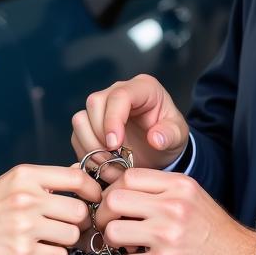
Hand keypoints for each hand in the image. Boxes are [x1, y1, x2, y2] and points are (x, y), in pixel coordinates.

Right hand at [0, 164, 101, 254]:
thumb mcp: (13, 183)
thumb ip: (46, 180)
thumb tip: (80, 174)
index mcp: (25, 176)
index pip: (76, 177)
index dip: (93, 190)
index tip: (94, 198)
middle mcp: (26, 198)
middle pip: (78, 210)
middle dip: (79, 220)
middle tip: (70, 224)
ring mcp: (24, 226)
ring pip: (72, 234)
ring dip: (67, 240)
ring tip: (52, 237)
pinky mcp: (22, 252)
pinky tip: (42, 250)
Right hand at [71, 75, 188, 180]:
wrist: (159, 149)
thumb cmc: (169, 136)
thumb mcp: (178, 136)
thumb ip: (170, 135)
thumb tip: (155, 139)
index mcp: (143, 88)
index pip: (119, 96)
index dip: (113, 120)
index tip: (115, 145)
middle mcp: (118, 92)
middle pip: (95, 103)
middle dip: (101, 135)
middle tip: (114, 159)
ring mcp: (101, 107)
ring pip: (80, 120)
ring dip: (91, 146)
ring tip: (110, 165)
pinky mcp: (90, 124)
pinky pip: (77, 136)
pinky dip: (86, 154)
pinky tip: (103, 166)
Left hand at [96, 167, 255, 254]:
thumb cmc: (213, 231)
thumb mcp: (191, 197)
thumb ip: (160, 190)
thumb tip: (119, 193)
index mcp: (179, 185)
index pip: (128, 176)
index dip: (112, 190)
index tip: (112, 204)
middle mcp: (173, 207)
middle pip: (114, 200)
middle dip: (104, 215)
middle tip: (109, 226)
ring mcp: (168, 236)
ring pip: (114, 231)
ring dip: (114, 242)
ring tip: (127, 247)